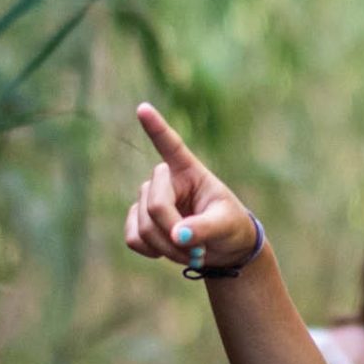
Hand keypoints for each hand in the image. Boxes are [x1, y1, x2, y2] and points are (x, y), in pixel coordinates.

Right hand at [124, 103, 258, 268]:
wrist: (223, 249)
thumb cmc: (230, 228)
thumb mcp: (226, 226)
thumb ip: (204, 228)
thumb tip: (177, 235)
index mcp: (189, 171)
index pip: (171, 145)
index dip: (156, 128)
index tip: (143, 108)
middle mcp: (165, 181)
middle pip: (155, 206)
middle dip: (174, 235)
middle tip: (199, 252)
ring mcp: (148, 200)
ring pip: (143, 227)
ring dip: (168, 249)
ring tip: (192, 254)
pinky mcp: (139, 222)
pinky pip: (133, 238)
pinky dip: (152, 251)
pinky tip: (168, 251)